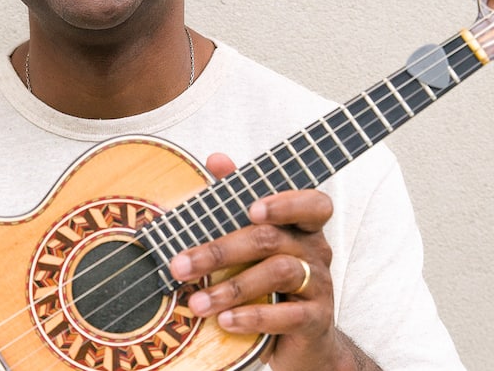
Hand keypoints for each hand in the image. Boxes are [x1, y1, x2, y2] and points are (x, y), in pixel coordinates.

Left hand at [169, 153, 377, 370]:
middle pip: (272, 239)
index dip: (285, 203)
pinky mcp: (316, 321)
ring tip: (196, 303)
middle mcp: (316, 251)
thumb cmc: (270, 280)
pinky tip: (225, 321)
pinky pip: (287, 315)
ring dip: (231, 287)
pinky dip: (253, 316)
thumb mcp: (253, 239)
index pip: (313, 204)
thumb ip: (236, 199)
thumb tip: (217, 158)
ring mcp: (320, 286)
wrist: (302, 340)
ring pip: (279, 273)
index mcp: (303, 226)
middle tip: (179, 266)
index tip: (251, 209)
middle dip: (220, 251)